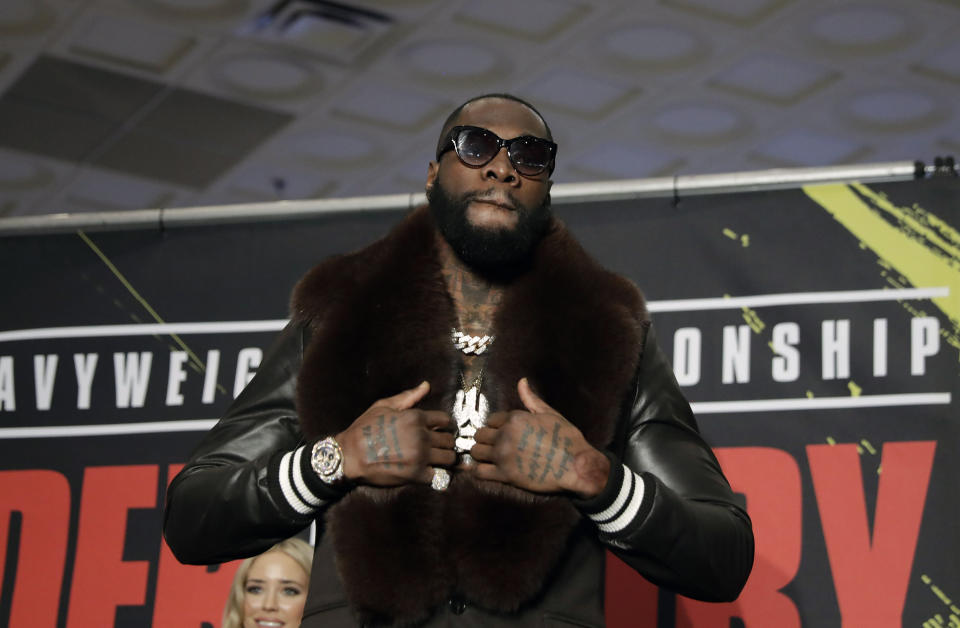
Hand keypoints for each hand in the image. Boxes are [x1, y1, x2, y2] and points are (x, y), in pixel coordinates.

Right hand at [337, 382, 455, 486]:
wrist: (349, 456)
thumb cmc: (364, 429)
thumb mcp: (383, 406)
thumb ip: (408, 397)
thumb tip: (426, 386)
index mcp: (415, 417)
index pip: (446, 420)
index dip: (443, 425)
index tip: (438, 430)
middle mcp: (421, 436)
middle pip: (449, 440)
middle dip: (445, 442)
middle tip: (436, 446)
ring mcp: (420, 457)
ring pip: (449, 458)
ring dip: (444, 459)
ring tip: (435, 459)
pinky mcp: (415, 475)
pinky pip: (438, 476)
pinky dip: (434, 475)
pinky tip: (426, 471)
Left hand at [470, 378, 609, 497]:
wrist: (577, 466)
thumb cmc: (567, 439)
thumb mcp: (550, 414)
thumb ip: (531, 399)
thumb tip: (521, 381)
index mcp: (515, 418)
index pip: (491, 420)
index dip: (497, 427)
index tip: (504, 434)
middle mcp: (505, 434)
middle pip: (479, 435)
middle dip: (486, 439)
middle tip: (496, 446)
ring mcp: (503, 455)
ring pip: (475, 451)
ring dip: (481, 454)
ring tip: (490, 458)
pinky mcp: (505, 475)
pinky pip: (479, 472)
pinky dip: (480, 471)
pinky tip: (488, 470)